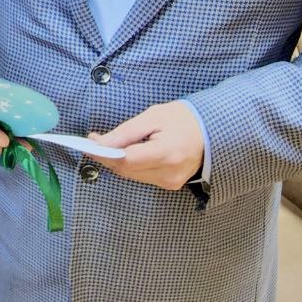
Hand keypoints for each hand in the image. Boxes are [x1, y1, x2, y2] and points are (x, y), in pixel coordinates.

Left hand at [89, 101, 204, 189]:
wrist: (212, 131)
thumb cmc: (183, 118)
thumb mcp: (153, 116)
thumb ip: (126, 132)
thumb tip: (100, 143)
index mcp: (167, 153)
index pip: (127, 161)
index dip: (105, 153)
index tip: (88, 143)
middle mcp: (169, 174)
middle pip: (126, 170)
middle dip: (108, 156)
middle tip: (96, 140)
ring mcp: (170, 182)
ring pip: (132, 175)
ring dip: (119, 161)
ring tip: (113, 144)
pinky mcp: (170, 185)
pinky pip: (142, 176)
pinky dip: (132, 165)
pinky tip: (132, 152)